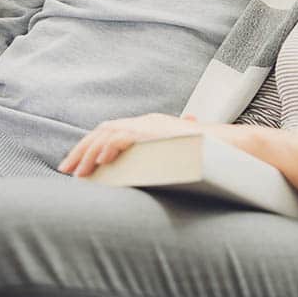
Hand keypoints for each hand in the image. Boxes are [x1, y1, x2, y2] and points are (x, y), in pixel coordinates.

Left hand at [58, 113, 203, 176]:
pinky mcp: (156, 131)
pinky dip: (110, 147)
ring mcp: (151, 124)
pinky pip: (126, 136)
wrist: (231, 145)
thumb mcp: (176, 154)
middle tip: (66, 170)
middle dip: (82, 150)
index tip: (74, 165)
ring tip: (78, 172)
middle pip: (104, 130)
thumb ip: (160, 157)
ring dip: (90, 152)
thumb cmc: (206, 153)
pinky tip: (100, 162)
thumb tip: (146, 175)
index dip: (89, 147)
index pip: (110, 130)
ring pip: (109, 132)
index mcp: (148, 125)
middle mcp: (146, 121)